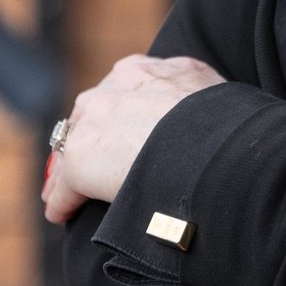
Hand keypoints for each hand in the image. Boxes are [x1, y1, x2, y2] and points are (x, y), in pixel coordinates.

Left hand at [41, 54, 226, 224]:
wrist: (208, 144)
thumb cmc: (222, 123)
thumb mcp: (207, 89)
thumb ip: (190, 91)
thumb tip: (197, 108)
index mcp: (144, 70)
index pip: (121, 90)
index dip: (121, 113)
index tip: (124, 131)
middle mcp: (113, 87)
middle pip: (90, 113)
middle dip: (93, 136)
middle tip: (99, 163)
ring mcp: (93, 121)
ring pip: (72, 147)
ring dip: (70, 169)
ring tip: (68, 193)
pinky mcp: (78, 160)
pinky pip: (64, 187)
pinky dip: (62, 201)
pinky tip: (62, 214)